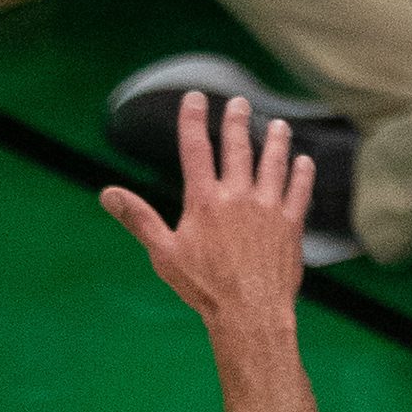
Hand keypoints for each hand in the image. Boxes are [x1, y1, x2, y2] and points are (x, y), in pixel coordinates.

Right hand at [101, 92, 315, 331]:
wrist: (250, 314)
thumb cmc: (204, 288)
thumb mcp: (164, 252)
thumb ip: (138, 218)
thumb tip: (107, 194)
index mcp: (204, 200)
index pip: (195, 149)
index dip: (193, 120)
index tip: (194, 98)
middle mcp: (237, 197)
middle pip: (237, 148)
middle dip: (236, 121)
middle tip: (239, 102)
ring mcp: (267, 208)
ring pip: (273, 164)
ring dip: (276, 141)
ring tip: (278, 125)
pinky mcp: (290, 225)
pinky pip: (299, 192)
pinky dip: (302, 174)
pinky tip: (304, 162)